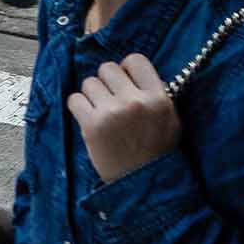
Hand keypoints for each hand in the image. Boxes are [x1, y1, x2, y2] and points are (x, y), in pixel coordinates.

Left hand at [70, 53, 179, 182]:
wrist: (144, 184)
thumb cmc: (157, 151)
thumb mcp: (169, 119)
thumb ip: (154, 93)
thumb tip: (131, 69)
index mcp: (159, 98)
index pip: (135, 59)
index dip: (127, 69)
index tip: (126, 83)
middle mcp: (136, 102)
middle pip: (107, 68)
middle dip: (107, 82)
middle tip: (112, 100)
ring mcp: (112, 113)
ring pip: (89, 82)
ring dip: (92, 95)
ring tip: (102, 112)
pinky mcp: (91, 125)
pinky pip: (74, 99)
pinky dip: (79, 107)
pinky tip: (89, 119)